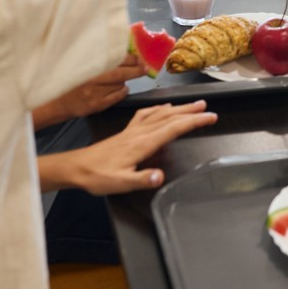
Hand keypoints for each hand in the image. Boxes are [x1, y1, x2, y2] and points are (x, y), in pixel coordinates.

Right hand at [31, 54, 145, 128]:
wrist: (58, 102)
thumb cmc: (71, 80)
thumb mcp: (80, 64)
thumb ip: (98, 58)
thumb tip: (121, 50)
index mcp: (88, 66)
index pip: (114, 59)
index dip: (130, 58)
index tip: (139, 57)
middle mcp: (91, 80)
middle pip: (121, 73)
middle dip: (136, 69)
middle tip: (144, 67)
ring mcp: (94, 94)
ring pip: (120, 84)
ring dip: (126, 80)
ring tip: (126, 76)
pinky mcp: (96, 105)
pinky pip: (117, 97)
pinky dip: (122, 91)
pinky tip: (122, 88)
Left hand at [38, 100, 218, 194]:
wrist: (76, 167)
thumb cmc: (97, 176)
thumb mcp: (120, 183)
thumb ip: (142, 179)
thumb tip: (160, 177)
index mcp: (142, 143)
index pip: (174, 128)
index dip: (194, 122)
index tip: (210, 117)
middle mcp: (139, 132)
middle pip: (170, 117)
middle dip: (190, 111)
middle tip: (207, 107)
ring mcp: (132, 130)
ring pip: (160, 114)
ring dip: (178, 108)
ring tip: (192, 105)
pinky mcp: (126, 131)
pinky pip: (146, 114)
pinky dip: (158, 109)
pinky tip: (162, 108)